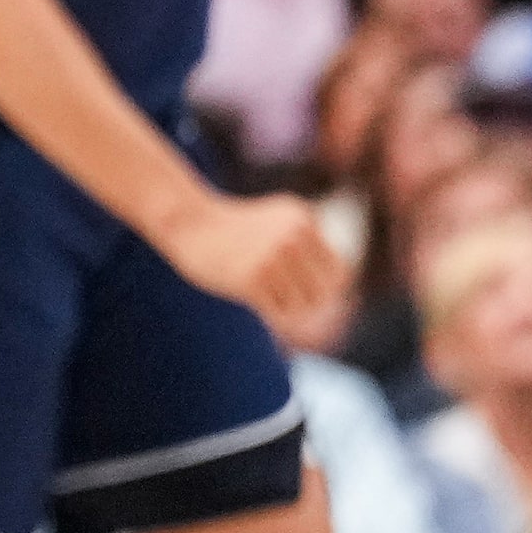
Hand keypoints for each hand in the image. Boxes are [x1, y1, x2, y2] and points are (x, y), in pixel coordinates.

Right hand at [154, 192, 346, 322]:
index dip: (329, 291)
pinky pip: (280, 313)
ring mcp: (272, 257)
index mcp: (302, 218)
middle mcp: (293, 235)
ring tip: (268, 296)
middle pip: (324, 292)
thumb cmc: (236, 230)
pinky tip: (256, 299)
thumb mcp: (279, 225)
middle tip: (286, 300)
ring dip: (288, 309)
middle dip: (309, 303)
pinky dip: (272, 313)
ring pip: (303, 306)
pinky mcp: (251, 279)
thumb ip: (309, 248)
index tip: (309, 294)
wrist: (189, 223)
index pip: (340, 273)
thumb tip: (342, 288)